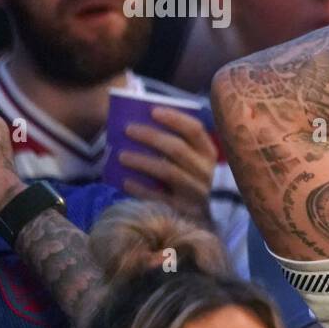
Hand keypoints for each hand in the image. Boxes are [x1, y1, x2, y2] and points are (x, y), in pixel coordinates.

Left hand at [119, 107, 215, 223]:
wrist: (193, 217)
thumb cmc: (182, 177)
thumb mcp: (185, 159)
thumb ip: (170, 141)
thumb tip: (137, 123)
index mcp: (207, 152)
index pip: (195, 130)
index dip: (175, 119)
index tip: (152, 111)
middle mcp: (206, 171)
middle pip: (178, 149)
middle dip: (151, 137)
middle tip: (127, 129)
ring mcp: (196, 192)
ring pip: (169, 172)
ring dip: (143, 161)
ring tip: (121, 155)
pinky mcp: (183, 210)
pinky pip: (160, 197)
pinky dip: (141, 188)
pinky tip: (125, 181)